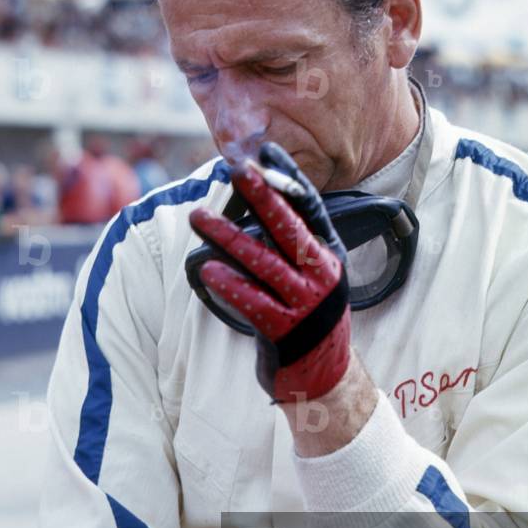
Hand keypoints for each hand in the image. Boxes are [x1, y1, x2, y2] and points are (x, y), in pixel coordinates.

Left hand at [188, 142, 350, 403]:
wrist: (325, 376)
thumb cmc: (308, 315)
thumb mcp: (310, 273)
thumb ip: (289, 241)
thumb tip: (258, 199)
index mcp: (328, 253)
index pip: (309, 207)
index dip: (287, 179)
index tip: (265, 150)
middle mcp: (322, 274)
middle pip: (288, 228)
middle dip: (262, 196)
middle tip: (237, 169)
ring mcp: (306, 304)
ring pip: (263, 262)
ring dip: (227, 237)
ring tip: (198, 218)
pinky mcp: (286, 331)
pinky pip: (253, 301)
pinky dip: (230, 284)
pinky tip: (207, 269)